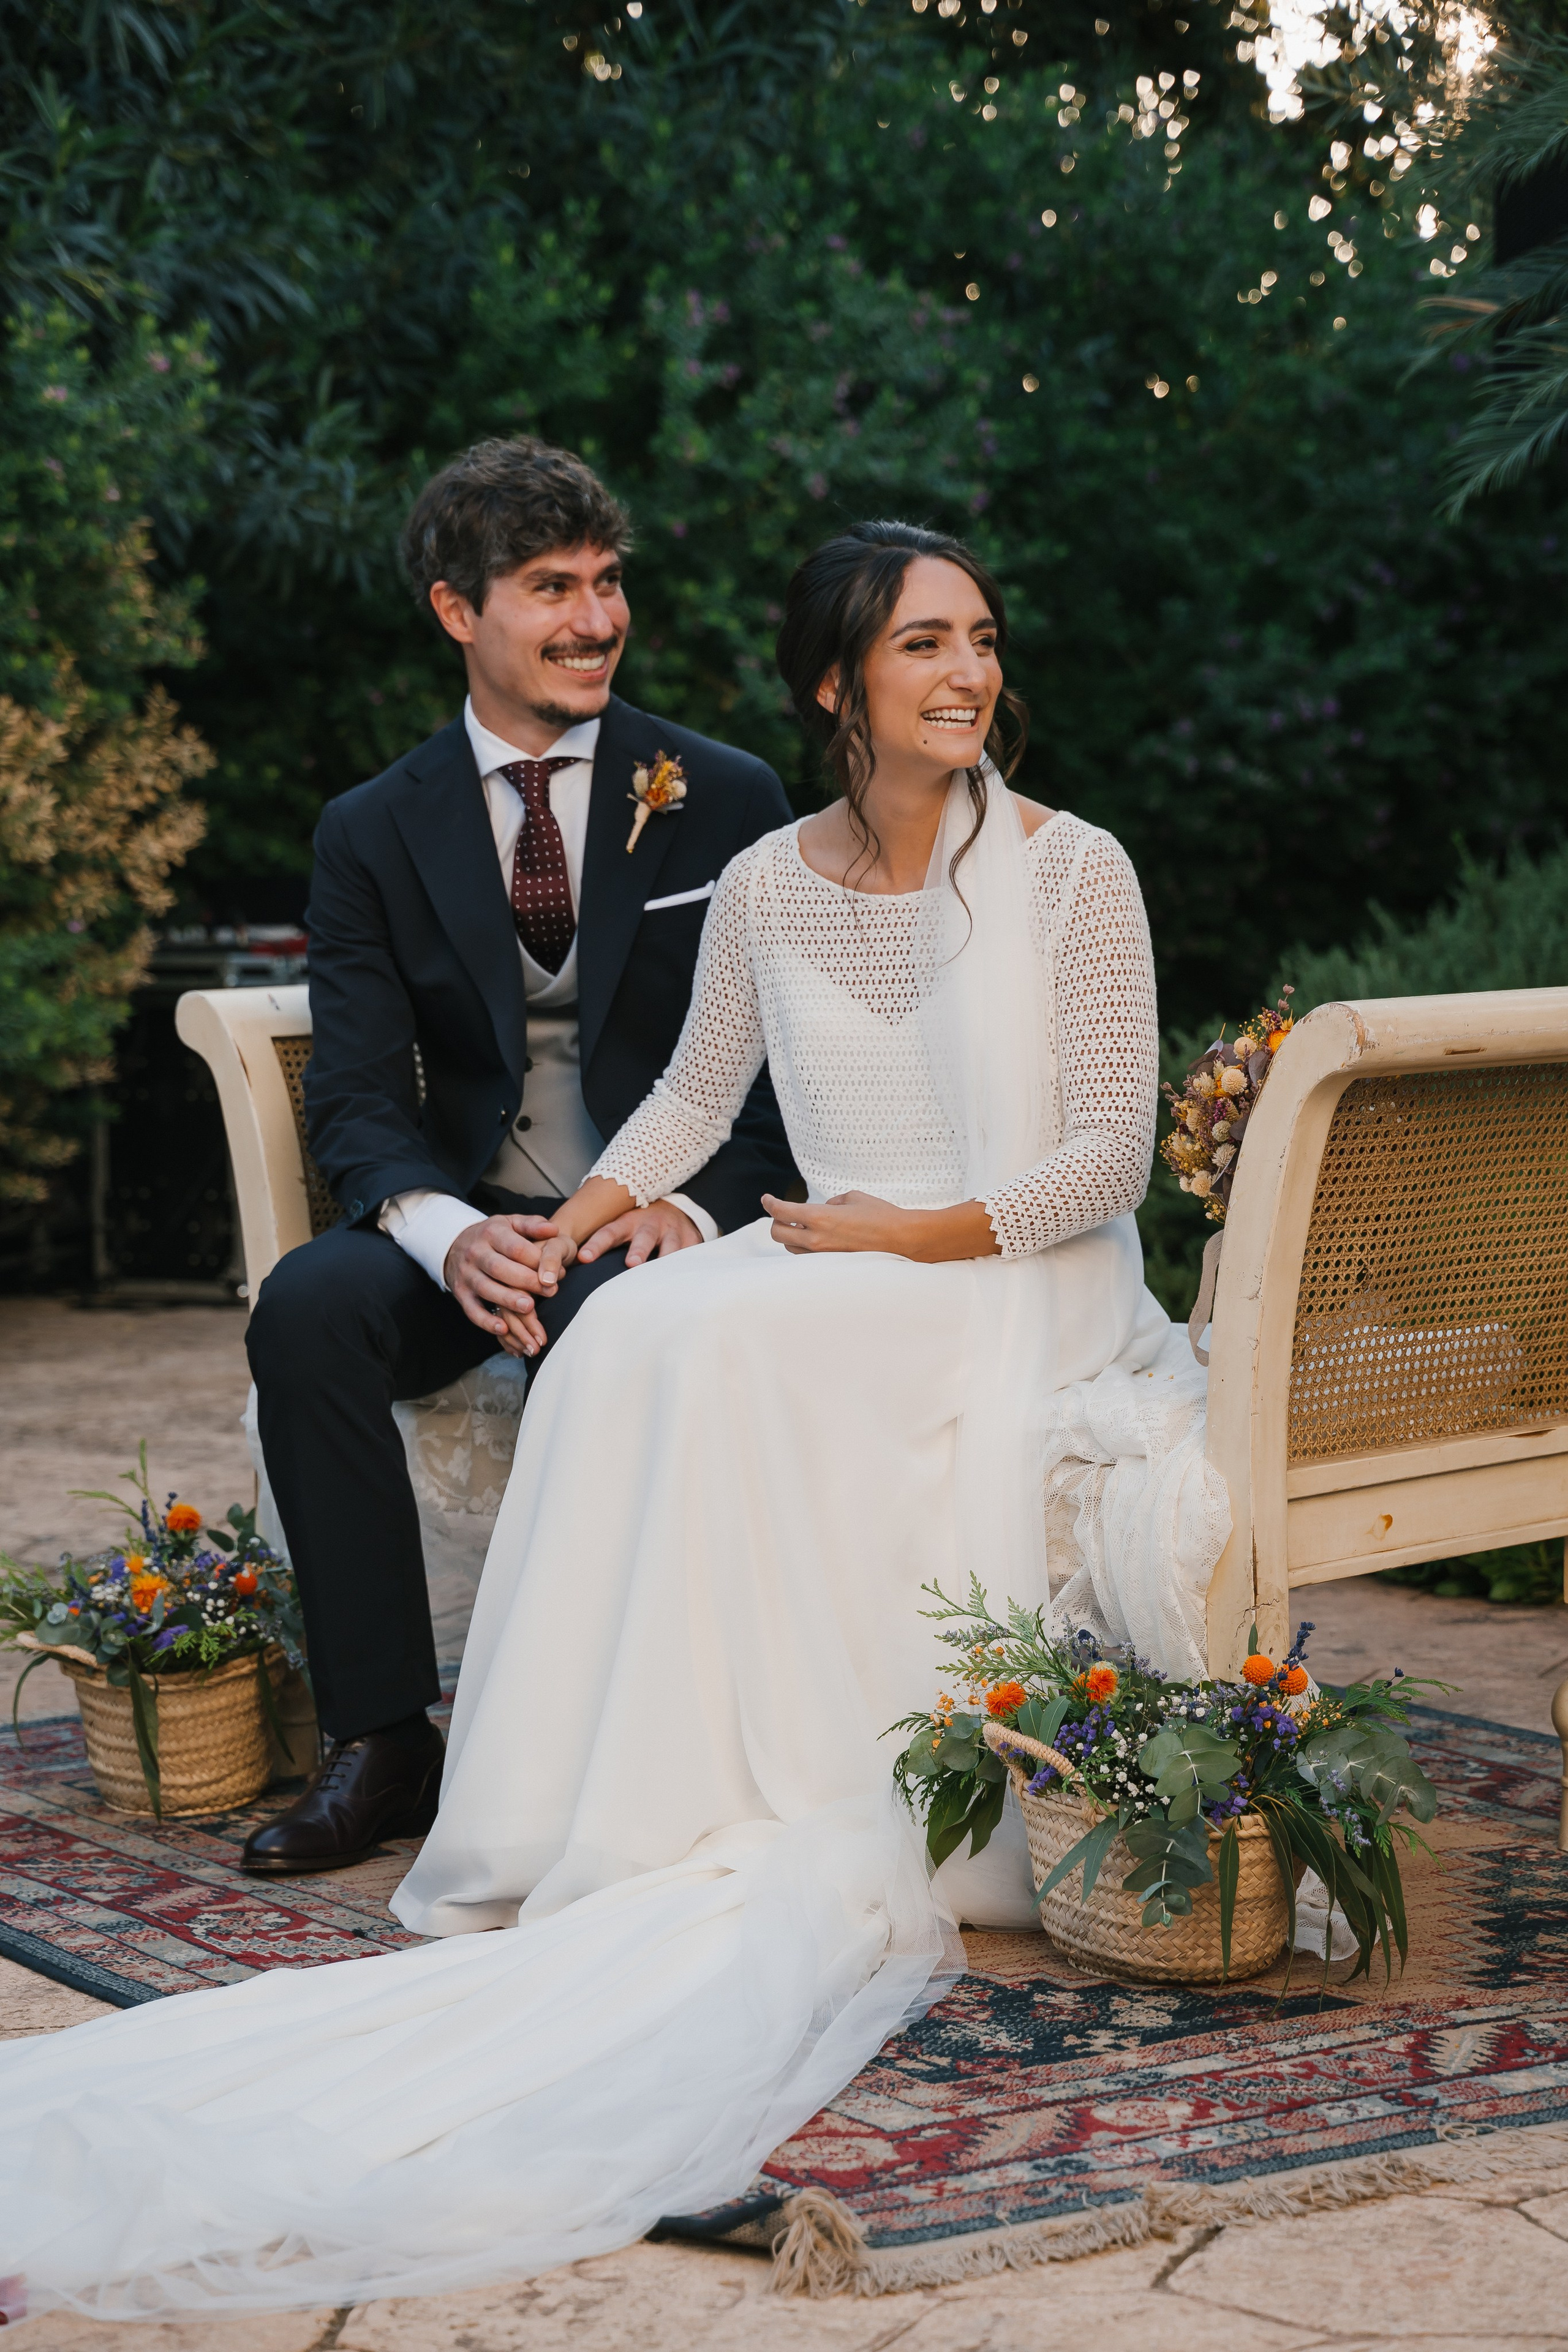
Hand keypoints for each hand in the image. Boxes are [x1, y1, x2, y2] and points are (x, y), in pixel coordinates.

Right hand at [444, 1214, 559, 1358]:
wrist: (456, 1244)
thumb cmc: (495, 1236)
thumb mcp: (511, 1223)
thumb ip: (533, 1225)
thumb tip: (553, 1230)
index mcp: (491, 1233)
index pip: (515, 1247)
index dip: (537, 1260)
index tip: (558, 1271)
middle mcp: (476, 1253)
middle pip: (500, 1268)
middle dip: (526, 1280)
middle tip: (550, 1291)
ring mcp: (466, 1274)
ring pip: (485, 1288)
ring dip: (508, 1300)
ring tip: (530, 1308)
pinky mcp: (460, 1293)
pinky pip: (471, 1309)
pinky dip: (486, 1321)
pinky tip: (503, 1329)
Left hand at [578, 1198, 702, 1267]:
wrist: (677, 1211)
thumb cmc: (641, 1227)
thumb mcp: (623, 1227)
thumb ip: (602, 1242)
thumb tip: (567, 1262)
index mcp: (628, 1222)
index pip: (609, 1232)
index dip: (597, 1244)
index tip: (584, 1258)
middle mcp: (651, 1224)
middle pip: (643, 1237)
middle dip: (638, 1250)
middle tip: (631, 1264)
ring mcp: (673, 1232)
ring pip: (670, 1246)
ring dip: (665, 1258)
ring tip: (661, 1274)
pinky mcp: (692, 1240)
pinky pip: (690, 1254)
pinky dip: (687, 1265)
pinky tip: (685, 1280)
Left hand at [760, 1192, 999, 1262]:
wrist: (903, 1240)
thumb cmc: (881, 1215)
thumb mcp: (853, 1197)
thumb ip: (832, 1201)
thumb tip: (823, 1207)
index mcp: (820, 1217)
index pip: (781, 1212)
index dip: (769, 1203)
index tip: (766, 1199)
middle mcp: (816, 1240)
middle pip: (778, 1234)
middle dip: (776, 1222)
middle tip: (781, 1214)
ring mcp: (823, 1256)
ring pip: (791, 1248)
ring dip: (791, 1236)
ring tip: (799, 1227)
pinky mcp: (832, 1266)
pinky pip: (808, 1257)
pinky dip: (805, 1247)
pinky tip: (814, 1240)